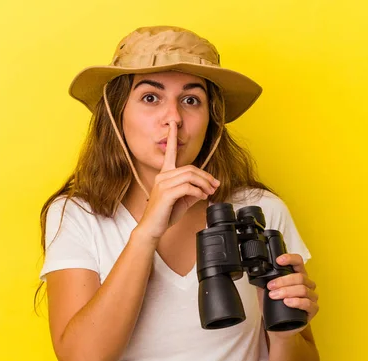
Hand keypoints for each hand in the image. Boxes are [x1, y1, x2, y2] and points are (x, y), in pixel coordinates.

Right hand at [137, 121, 219, 239]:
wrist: (151, 228)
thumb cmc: (164, 215)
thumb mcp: (182, 201)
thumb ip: (192, 192)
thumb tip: (205, 189)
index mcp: (164, 175)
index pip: (169, 152)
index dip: (171, 137)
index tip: (173, 124)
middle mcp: (162, 176)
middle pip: (190, 168)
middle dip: (206, 176)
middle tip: (215, 186)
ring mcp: (163, 184)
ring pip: (190, 176)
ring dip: (204, 184)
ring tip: (210, 192)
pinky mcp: (166, 193)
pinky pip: (188, 187)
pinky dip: (199, 191)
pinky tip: (202, 197)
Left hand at [257, 253, 318, 336]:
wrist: (279, 327)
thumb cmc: (275, 308)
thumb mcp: (266, 292)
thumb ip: (263, 281)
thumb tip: (254, 272)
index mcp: (297, 276)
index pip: (298, 262)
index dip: (290, 258)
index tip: (278, 261)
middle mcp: (307, 284)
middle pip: (300, 277)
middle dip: (283, 281)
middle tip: (271, 286)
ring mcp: (311, 297)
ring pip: (303, 289)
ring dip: (287, 291)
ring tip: (275, 296)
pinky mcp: (313, 310)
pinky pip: (308, 303)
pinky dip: (296, 302)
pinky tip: (287, 302)